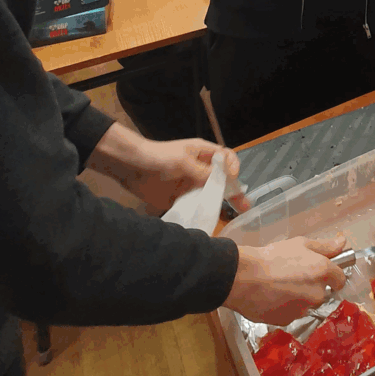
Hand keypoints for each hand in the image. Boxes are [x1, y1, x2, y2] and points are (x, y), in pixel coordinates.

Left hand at [86, 124, 241, 214]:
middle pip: (222, 180)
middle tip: (244, 206)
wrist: (129, 167)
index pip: (226, 158)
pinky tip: (207, 222)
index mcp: (203, 154)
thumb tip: (223, 182)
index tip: (232, 178)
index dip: (233, 167)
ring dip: (219, 205)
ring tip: (231, 218)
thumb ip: (203, 172)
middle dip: (234, 192)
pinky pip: (195, 207)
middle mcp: (200, 169)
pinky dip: (201, 213)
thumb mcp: (183, 161)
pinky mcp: (180, 199)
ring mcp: (190, 185)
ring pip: (210, 195)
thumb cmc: (157, 156)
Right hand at [224, 234, 347, 325]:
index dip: (333, 275)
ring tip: (279, 286)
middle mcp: (317, 293)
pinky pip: (291, 313)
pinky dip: (285, 307)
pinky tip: (272, 297)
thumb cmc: (272, 256)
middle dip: (312, 286)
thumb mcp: (299, 243)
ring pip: (306, 304)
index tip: (321, 271)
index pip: (340, 279)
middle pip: (323, 292)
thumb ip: (325, 246)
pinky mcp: (287, 321)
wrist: (244, 278)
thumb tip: (343, 243)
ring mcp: (303, 310)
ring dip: (299, 297)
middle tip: (293, 275)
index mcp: (323, 272)